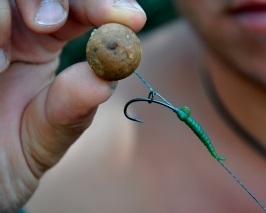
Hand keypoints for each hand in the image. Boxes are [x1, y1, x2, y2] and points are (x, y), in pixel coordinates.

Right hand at [0, 0, 145, 211]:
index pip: (84, 8)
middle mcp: (20, 29)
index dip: (110, 6)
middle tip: (54, 23)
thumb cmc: (12, 151)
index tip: (134, 19)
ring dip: (6, 17)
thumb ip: (75, 109)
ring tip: (3, 64)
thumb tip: (104, 81)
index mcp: (46, 43)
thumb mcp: (50, 135)